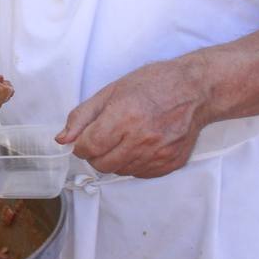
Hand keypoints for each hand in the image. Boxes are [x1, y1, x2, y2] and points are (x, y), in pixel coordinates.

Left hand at [57, 59, 207, 178]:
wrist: (195, 90)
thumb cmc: (154, 84)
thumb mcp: (111, 91)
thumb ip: (82, 116)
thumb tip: (63, 139)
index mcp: (124, 118)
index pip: (88, 147)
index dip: (80, 145)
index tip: (84, 139)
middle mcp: (142, 139)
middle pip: (101, 164)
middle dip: (95, 154)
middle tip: (103, 139)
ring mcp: (158, 154)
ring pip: (119, 171)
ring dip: (114, 159)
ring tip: (124, 139)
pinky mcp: (170, 163)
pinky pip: (140, 174)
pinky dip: (133, 163)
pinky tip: (139, 146)